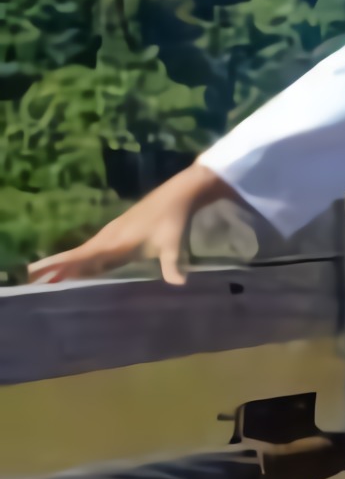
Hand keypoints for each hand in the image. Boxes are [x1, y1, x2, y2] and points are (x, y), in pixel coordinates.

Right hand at [30, 164, 236, 285]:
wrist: (176, 194)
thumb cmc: (173, 219)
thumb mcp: (173, 244)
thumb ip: (171, 265)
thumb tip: (178, 284)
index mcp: (116, 241)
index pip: (84, 256)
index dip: (64, 265)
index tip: (43, 273)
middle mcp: (108, 237)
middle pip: (78, 254)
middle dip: (56, 266)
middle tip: (32, 277)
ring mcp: (112, 232)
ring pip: (84, 251)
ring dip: (67, 262)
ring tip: (47, 275)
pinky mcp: (117, 230)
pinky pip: (94, 248)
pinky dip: (82, 257)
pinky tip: (80, 266)